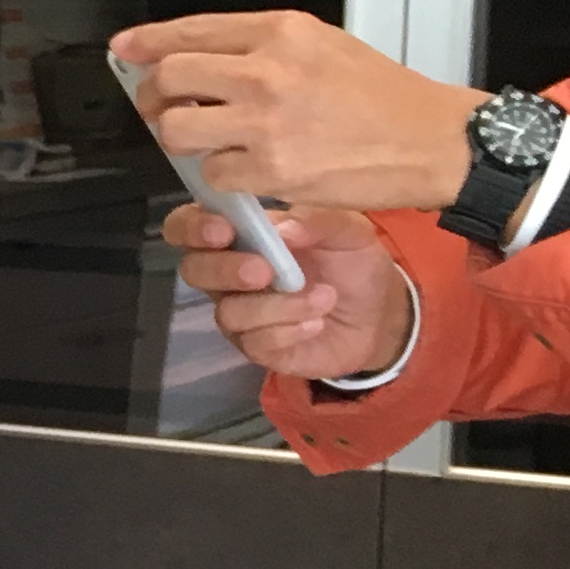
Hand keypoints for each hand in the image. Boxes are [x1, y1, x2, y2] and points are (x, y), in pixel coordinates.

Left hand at [112, 12, 479, 213]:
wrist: (430, 139)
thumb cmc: (382, 97)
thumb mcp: (322, 45)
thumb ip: (259, 47)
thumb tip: (200, 55)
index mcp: (279, 32)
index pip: (190, 30)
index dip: (146, 43)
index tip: (125, 50)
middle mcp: (267, 71)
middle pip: (168, 78)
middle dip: (152, 96)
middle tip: (160, 107)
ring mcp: (265, 122)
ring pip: (176, 129)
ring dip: (181, 139)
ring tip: (205, 142)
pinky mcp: (271, 169)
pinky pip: (212, 174)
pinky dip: (220, 177)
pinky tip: (243, 170)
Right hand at [162, 201, 416, 379]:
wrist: (381, 315)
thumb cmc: (354, 264)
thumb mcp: (348, 230)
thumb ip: (318, 221)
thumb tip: (283, 229)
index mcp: (241, 236)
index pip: (188, 226)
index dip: (192, 227)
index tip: (223, 230)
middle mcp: (228, 275)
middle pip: (193, 270)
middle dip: (224, 269)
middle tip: (264, 272)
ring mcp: (240, 314)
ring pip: (228, 311)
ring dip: (276, 305)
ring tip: (324, 298)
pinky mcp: (257, 348)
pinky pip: (256, 341)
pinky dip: (290, 330)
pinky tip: (317, 322)